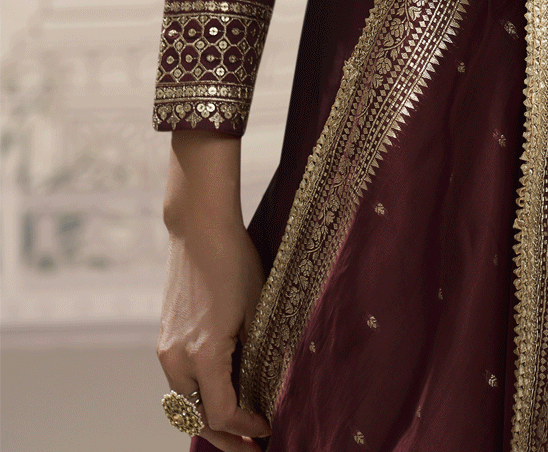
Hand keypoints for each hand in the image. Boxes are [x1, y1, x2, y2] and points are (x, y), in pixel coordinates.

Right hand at [158, 219, 269, 451]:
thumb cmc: (235, 263)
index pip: (223, 413)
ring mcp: (167, 349)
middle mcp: (178, 358)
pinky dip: (198, 398)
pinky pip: (179, 382)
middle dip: (224, 439)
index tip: (269, 429)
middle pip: (196, 418)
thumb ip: (260, 353)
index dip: (248, 427)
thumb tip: (271, 388)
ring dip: (208, 421)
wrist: (198, 229)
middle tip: (251, 450)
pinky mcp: (165, 338)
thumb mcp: (258, 308)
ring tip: (237, 431)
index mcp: (204, 355)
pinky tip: (220, 396)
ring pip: (184, 404)